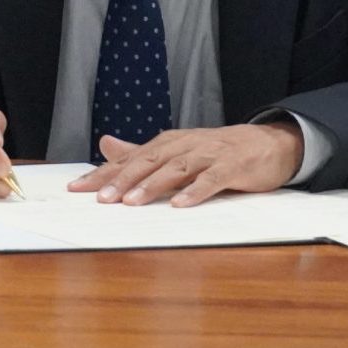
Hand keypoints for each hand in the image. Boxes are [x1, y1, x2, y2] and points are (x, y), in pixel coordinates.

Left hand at [67, 121, 302, 207]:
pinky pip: (211, 180)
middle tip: (101, 198)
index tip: (78, 188)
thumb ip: (141, 152)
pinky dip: (195, 191)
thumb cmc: (217, 151)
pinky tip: (180, 204)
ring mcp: (208, 155)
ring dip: (153, 186)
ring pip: (175, 169)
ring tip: (132, 202)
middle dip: (122, 180)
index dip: (104, 173)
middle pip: (148, 162)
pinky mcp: (232, 167)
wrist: (268, 143)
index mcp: (167, 144)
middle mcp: (183, 146)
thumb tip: (105, 146)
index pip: (129, 159)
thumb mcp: (176, 149)